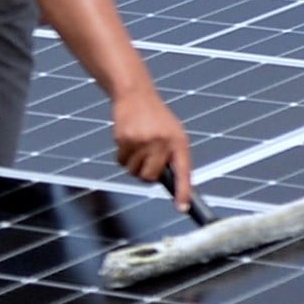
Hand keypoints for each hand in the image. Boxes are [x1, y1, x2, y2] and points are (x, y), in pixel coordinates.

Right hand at [113, 85, 193, 208]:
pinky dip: (123, 156)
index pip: (183, 172)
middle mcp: (161, 143)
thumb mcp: (173, 134)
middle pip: (150, 176)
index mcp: (178, 142)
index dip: (182, 192)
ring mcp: (142, 141)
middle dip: (146, 175)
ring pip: (133, 171)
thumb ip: (172, 155)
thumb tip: (169, 181)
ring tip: (138, 147)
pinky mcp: (124, 139)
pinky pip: (121, 161)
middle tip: (146, 164)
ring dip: (133, 165)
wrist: (136, 95)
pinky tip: (128, 141)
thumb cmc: (156, 117)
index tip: (180, 208)